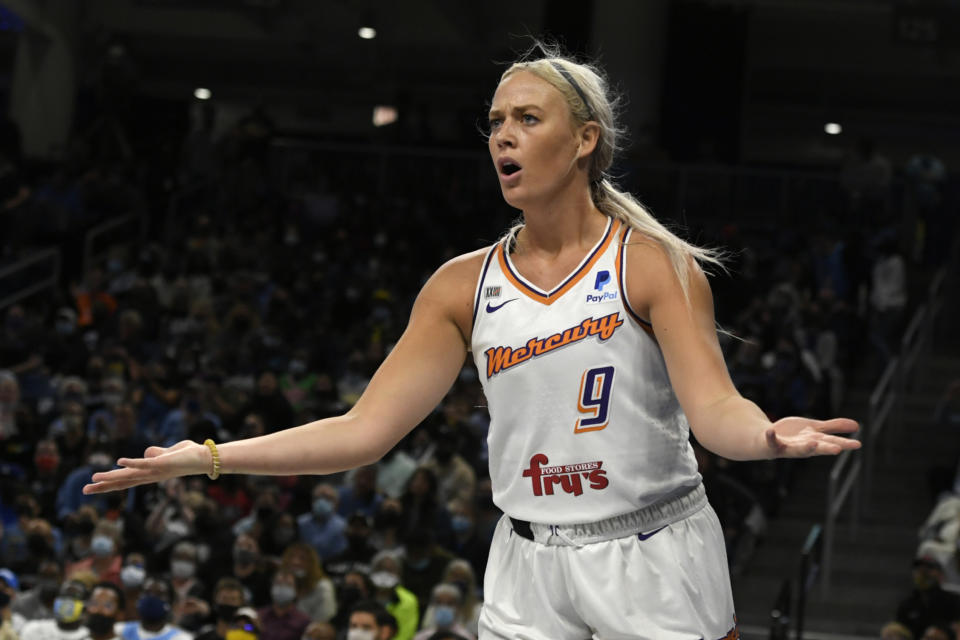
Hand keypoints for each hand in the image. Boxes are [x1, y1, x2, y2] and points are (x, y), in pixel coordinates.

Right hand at [82, 440, 210, 493]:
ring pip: (129, 476)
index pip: (126, 481)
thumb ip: (156, 453)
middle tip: (85, 490)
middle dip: (104, 487)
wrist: (205, 458)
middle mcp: (150, 476)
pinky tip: (119, 462)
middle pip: (123, 483)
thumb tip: (146, 452)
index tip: (92, 486)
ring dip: (112, 477)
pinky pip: (145, 463)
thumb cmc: (187, 456)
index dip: (109, 484)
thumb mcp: (168, 453)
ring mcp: (155, 471)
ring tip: (94, 478)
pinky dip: (132, 463)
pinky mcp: (162, 464)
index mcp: (150, 474)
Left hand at [764, 417, 859, 457]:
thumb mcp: (815, 430)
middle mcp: (802, 447)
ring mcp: (787, 447)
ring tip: (812, 443)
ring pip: (796, 450)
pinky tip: (771, 431)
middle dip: (826, 449)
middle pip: (816, 449)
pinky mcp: (772, 444)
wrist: (767, 439)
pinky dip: (771, 436)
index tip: (857, 444)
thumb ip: (834, 428)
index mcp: (814, 442)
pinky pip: (771, 441)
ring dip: (804, 448)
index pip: (830, 443)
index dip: (843, 444)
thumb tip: (857, 425)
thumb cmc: (794, 436)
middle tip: (838, 449)